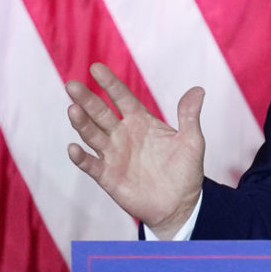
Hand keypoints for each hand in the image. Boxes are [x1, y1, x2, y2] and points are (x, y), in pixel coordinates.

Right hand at [66, 63, 204, 238]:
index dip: (110, 84)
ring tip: (73, 109)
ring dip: (82, 123)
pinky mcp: (108, 176)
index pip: (122, 98)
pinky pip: (91, 164)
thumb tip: (198, 89)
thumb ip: (189, 115)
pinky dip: (81, 157)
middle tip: (72, 84)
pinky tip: (74, 147)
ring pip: (93, 135)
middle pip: (101, 113)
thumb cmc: (185, 169)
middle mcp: (123, 134)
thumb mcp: (192, 140)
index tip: (96, 68)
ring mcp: (114, 155)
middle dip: (87, 99)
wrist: (180, 204)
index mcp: (142, 121)